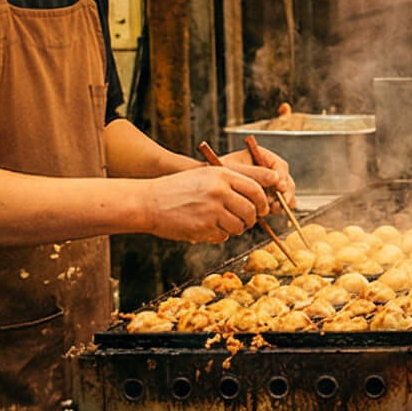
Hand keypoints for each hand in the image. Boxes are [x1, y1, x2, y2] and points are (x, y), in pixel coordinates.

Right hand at [142, 166, 270, 243]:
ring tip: (225, 224)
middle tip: (246, 221)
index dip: (263, 201)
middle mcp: (219, 191)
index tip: (263, 208)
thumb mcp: (205, 175)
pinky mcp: (204, 227)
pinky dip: (220, 235)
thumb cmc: (176, 189)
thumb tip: (258, 195)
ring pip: (239, 226)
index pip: (255, 189)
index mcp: (222, 174)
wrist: (148, 202)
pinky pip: (223, 236)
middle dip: (252, 219)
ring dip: (236, 229)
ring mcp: (212, 210)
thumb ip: (230, 182)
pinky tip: (209, 228)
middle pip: (251, 210)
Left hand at [219, 142, 296, 206]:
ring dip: (283, 200)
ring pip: (284, 191)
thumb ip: (254, 174)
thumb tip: (276, 178)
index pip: (279, 165)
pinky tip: (275, 211)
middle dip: (285, 192)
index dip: (282, 176)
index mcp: (260, 157)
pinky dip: (279, 206)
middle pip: (285, 179)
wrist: (206, 186)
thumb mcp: (234, 171)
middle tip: (282, 202)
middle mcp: (267, 169)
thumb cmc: (216, 174)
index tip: (279, 187)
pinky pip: (279, 201)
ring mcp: (267, 183)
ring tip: (274, 208)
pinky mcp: (266, 196)